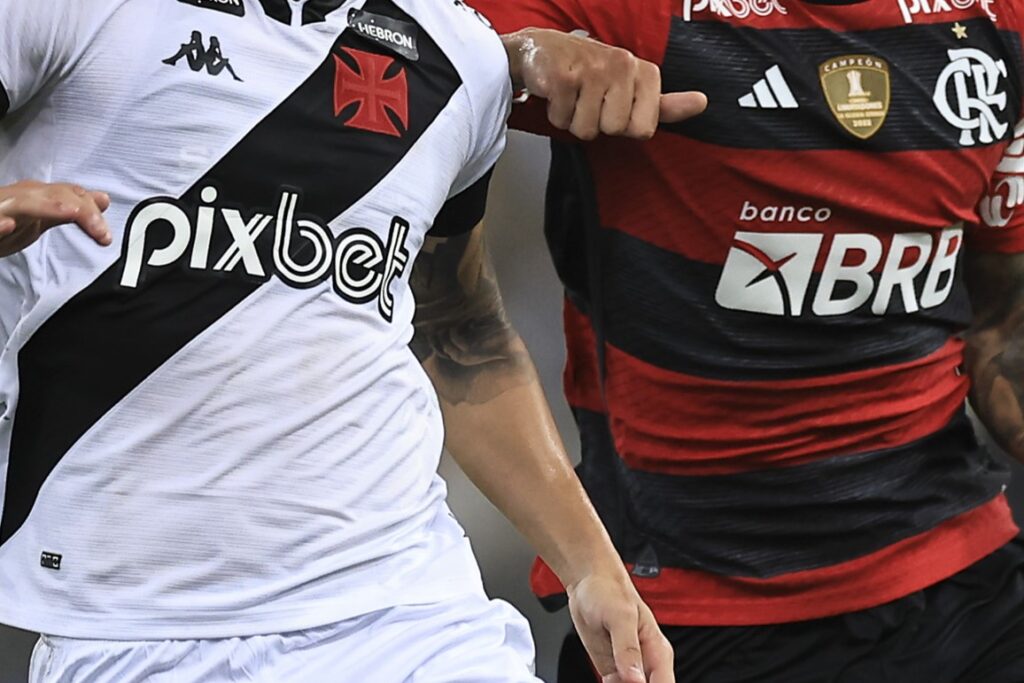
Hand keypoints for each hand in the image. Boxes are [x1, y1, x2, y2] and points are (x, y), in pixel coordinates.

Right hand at [0, 180, 111, 257]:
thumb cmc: (8, 218)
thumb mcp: (44, 216)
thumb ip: (72, 210)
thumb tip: (103, 200)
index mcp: (39, 196)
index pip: (72, 195)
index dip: (92, 211)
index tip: (106, 236)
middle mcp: (22, 196)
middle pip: (57, 195)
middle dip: (82, 210)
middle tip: (100, 231)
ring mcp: (2, 207)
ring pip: (25, 202)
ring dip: (48, 206)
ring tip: (71, 212)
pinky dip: (0, 224)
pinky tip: (8, 225)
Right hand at [502, 28, 706, 139]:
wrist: (542, 50)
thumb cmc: (590, 73)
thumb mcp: (631, 88)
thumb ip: (664, 104)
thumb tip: (702, 103)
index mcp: (644, 71)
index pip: (644, 129)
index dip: (624, 126)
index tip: (613, 105)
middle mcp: (622, 65)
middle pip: (615, 131)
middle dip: (597, 124)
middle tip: (589, 101)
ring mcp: (592, 70)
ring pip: (587, 130)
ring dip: (574, 120)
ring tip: (573, 96)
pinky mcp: (563, 78)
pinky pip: (563, 121)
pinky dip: (556, 115)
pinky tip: (557, 93)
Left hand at [567, 571, 674, 682]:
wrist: (588, 583)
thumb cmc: (610, 590)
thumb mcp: (620, 616)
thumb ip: (628, 649)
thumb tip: (635, 679)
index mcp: (658, 650)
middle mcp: (646, 662)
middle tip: (616, 678)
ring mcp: (628, 668)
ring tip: (610, 677)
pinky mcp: (612, 670)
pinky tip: (605, 680)